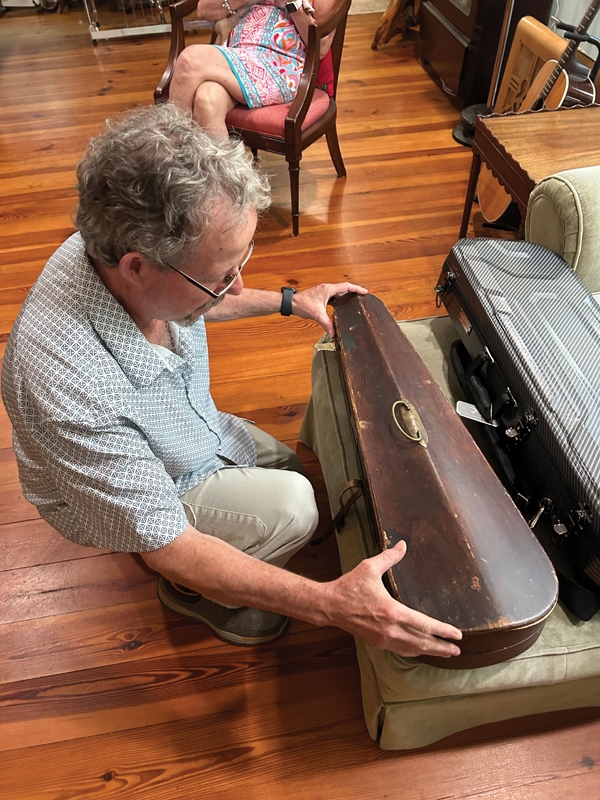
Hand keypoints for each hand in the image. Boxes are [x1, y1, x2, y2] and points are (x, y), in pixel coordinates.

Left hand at [292, 282, 367, 336]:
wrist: (291, 303)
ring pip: (337, 293)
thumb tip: (333, 333)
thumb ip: (327, 324)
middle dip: (353, 292)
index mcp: (328, 289)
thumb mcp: (317, 315)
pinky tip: (339, 307)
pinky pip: (332, 297)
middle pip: (343, 289)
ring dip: (345, 296)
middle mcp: (326, 288)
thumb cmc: (302, 305)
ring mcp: (323, 291)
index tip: (365, 292)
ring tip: (353, 302)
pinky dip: (338, 300)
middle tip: (361, 297)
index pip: (346, 287)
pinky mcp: (320, 296)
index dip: (357, 289)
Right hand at [325, 541, 462, 657]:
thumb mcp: (370, 567)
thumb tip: (403, 544)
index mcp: (393, 611)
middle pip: (422, 642)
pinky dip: (414, 651)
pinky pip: (400, 650)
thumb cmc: (350, 586)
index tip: (457, 634)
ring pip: (412, 649)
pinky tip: (420, 650)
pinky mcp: (377, 642)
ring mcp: (383, 638)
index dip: (442, 631)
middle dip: (441, 647)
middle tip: (457, 650)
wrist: (330, 606)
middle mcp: (391, 629)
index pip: (424, 625)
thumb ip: (390, 557)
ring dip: (430, 651)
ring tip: (444, 652)